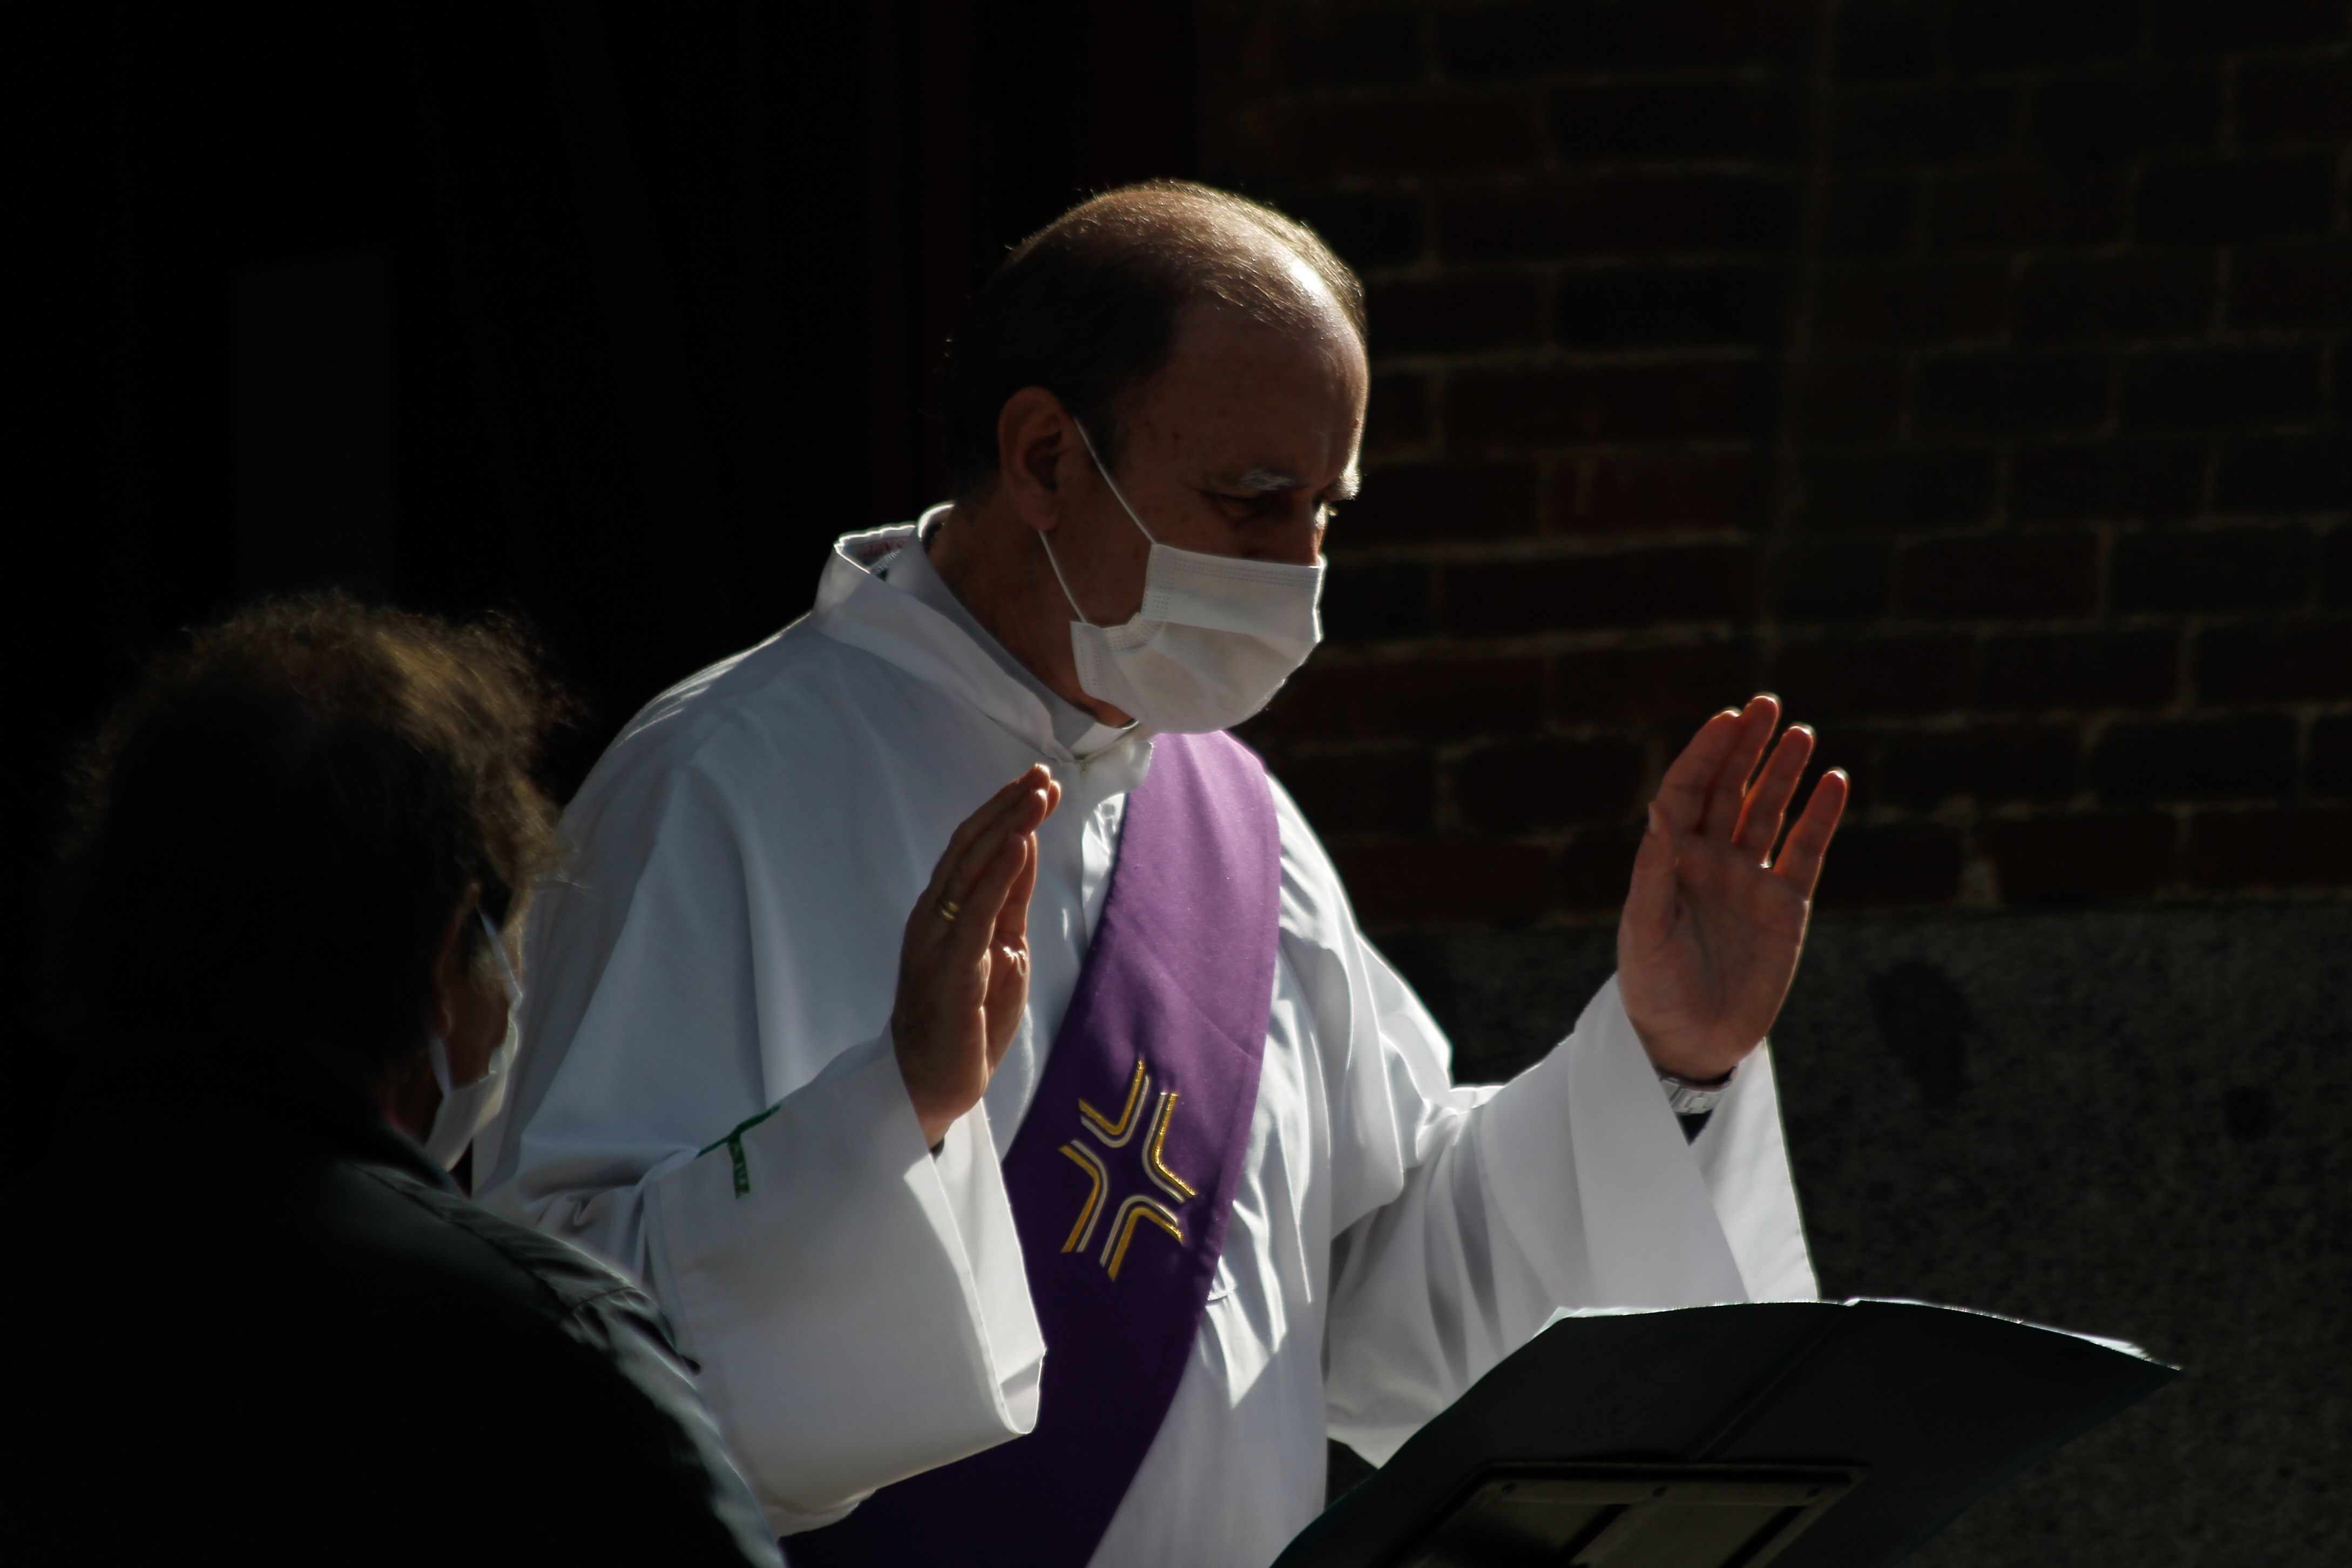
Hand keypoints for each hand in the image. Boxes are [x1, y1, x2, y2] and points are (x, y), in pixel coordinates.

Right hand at [892, 765, 1061, 1146]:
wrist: (929, 1086)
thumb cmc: (963, 1026)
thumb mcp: (998, 955)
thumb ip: (1006, 908)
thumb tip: (1022, 857)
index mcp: (942, 915)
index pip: (972, 850)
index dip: (1004, 813)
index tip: (1037, 782)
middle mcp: (934, 919)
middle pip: (971, 848)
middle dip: (1009, 808)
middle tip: (1042, 774)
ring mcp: (939, 941)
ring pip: (973, 869)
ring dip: (1009, 827)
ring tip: (1038, 793)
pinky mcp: (953, 968)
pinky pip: (978, 911)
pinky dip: (999, 873)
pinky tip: (1019, 843)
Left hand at [1618, 695, 1847, 1081]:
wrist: (1690, 1041)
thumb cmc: (1653, 988)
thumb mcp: (1645, 931)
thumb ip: (1654, 872)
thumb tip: (1659, 812)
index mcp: (1670, 860)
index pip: (1688, 792)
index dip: (1707, 754)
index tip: (1728, 719)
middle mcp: (1710, 861)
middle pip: (1730, 788)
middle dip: (1746, 747)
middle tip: (1767, 704)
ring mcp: (1750, 880)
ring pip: (1769, 811)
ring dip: (1784, 772)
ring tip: (1801, 732)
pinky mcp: (1786, 906)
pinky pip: (1807, 851)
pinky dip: (1821, 817)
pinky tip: (1835, 781)